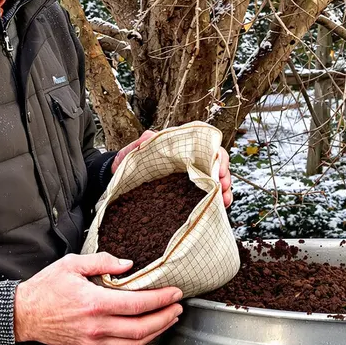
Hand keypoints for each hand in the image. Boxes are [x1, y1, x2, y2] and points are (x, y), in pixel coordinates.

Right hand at [14, 252, 182, 344]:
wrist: (24, 314)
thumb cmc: (46, 287)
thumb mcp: (72, 264)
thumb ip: (102, 261)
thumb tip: (128, 264)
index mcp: (94, 302)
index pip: (138, 303)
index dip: (161, 299)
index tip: (175, 293)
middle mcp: (96, 326)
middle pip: (141, 327)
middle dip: (165, 318)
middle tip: (178, 308)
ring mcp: (93, 341)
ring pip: (134, 342)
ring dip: (156, 332)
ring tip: (168, 320)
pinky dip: (138, 342)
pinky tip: (147, 333)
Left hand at [113, 129, 232, 207]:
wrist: (120, 177)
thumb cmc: (130, 161)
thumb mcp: (134, 151)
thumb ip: (143, 143)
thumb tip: (149, 136)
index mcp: (182, 149)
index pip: (207, 148)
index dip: (218, 157)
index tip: (218, 170)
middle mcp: (190, 162)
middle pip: (216, 165)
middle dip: (224, 176)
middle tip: (224, 187)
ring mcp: (190, 179)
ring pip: (215, 182)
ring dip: (224, 191)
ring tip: (225, 201)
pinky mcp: (187, 194)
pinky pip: (206, 197)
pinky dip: (215, 202)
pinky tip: (220, 209)